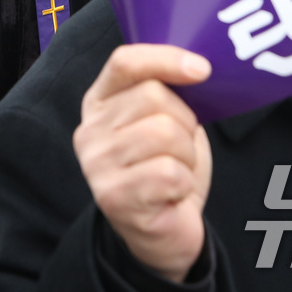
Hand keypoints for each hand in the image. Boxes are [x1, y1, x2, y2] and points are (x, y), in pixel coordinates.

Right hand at [73, 44, 213, 284]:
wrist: (165, 232)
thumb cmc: (167, 169)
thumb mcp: (167, 120)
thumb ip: (169, 91)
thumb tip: (199, 66)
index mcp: (100, 102)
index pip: (125, 62)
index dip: (165, 59)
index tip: (202, 70)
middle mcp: (89, 130)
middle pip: (153, 96)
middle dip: (185, 121)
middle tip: (181, 146)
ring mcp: (97, 165)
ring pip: (164, 133)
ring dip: (186, 155)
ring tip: (176, 171)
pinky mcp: (113, 197)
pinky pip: (169, 172)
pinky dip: (183, 183)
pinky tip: (172, 193)